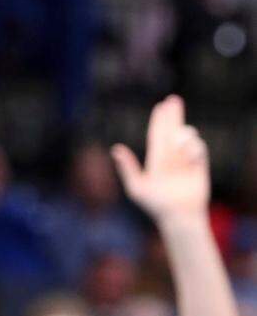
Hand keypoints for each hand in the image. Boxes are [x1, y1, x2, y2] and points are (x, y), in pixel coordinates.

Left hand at [110, 95, 209, 222]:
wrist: (179, 215)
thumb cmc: (155, 205)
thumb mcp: (137, 187)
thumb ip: (127, 167)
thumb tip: (115, 148)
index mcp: (155, 160)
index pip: (156, 135)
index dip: (159, 120)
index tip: (161, 105)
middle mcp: (170, 157)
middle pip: (172, 130)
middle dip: (173, 115)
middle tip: (174, 99)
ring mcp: (185, 160)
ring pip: (186, 137)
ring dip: (183, 135)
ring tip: (178, 144)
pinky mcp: (200, 165)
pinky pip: (199, 148)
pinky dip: (193, 147)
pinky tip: (188, 155)